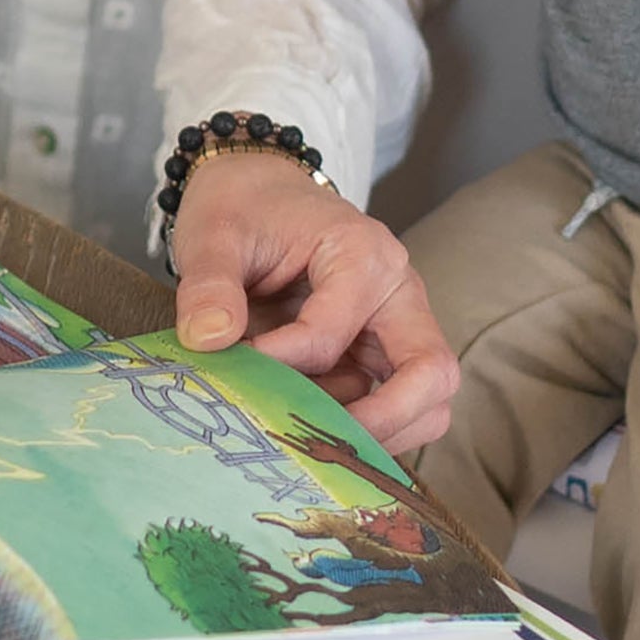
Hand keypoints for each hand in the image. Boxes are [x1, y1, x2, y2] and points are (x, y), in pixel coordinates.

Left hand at [169, 153, 459, 458]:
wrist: (257, 194)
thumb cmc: (243, 208)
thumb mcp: (213, 235)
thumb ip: (209, 285)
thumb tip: (209, 340)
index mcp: (363, 254)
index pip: (329, 336)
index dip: (277, 365)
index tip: (231, 369)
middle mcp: (398, 293)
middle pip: (431, 375)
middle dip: (375, 423)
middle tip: (309, 445)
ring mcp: (398, 327)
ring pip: (427, 404)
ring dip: (374, 434)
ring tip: (305, 438)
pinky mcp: (383, 355)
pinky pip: (401, 410)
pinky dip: (366, 433)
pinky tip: (312, 433)